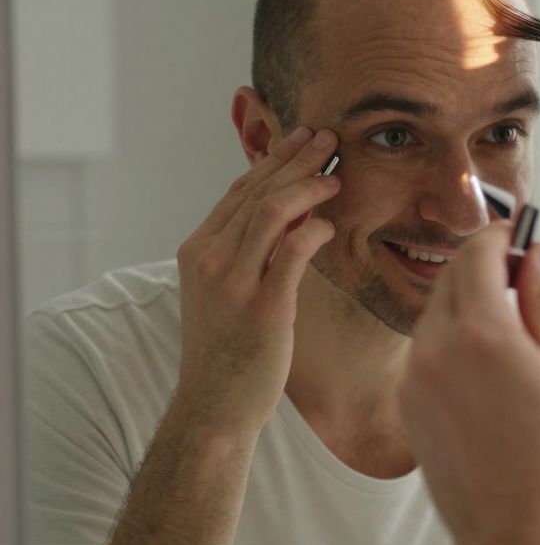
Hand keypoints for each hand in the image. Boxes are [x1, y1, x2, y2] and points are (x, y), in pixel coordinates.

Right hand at [173, 127, 339, 436]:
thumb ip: (247, 253)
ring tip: (336, 175)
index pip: (239, 190)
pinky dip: (314, 229)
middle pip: (256, 190)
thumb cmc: (228, 350)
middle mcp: (210, 259)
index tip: (304, 139)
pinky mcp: (263, 307)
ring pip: (271, 210)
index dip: (274, 160)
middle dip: (296, 159)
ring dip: (308, 185)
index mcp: (198, 251)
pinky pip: (291, 251)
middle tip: (329, 137)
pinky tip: (331, 225)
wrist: (214, 407)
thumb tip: (287, 216)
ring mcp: (234, 282)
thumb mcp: (226, 292)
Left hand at [401, 224, 539, 544]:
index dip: (499, 234)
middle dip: (482, 264)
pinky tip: (488, 365)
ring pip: (435, 311)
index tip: (517, 233)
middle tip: (519, 275)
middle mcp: (437, 349)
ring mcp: (415, 378)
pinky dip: (452, 338)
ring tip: (509, 327)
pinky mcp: (408, 403)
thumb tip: (536, 255)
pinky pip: (426, 348)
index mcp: (482, 334)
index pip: (476, 252)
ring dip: (466, 302)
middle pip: (449, 275)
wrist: (518, 527)